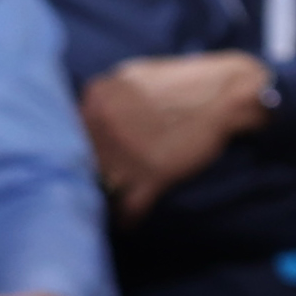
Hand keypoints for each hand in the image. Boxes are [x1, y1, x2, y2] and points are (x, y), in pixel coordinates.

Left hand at [79, 51, 272, 214]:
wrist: (228, 93)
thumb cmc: (183, 83)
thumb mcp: (134, 76)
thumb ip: (105, 99)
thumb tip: (80, 123)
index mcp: (98, 96)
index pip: (66, 134)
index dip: (75, 151)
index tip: (82, 162)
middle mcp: (105, 123)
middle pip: (80, 162)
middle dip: (87, 176)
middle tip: (95, 186)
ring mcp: (127, 151)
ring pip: (99, 188)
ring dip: (103, 199)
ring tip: (109, 205)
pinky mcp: (152, 176)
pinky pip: (127, 210)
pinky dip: (127, 219)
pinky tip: (130, 219)